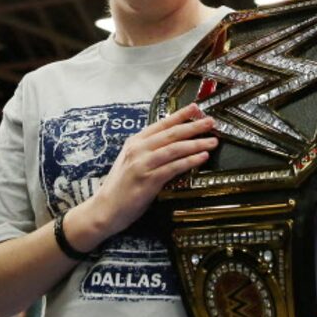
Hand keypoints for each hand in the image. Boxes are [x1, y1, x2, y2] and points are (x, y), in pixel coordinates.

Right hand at [84, 105, 215, 239]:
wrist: (105, 209)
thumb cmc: (120, 187)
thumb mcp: (130, 161)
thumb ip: (147, 150)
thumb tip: (170, 142)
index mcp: (134, 142)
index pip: (161, 124)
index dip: (180, 115)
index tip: (196, 107)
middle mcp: (138, 149)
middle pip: (171, 134)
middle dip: (194, 126)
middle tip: (211, 122)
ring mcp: (142, 164)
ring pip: (175, 148)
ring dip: (196, 143)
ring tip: (212, 141)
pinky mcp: (148, 180)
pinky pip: (173, 167)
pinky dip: (190, 161)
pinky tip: (201, 158)